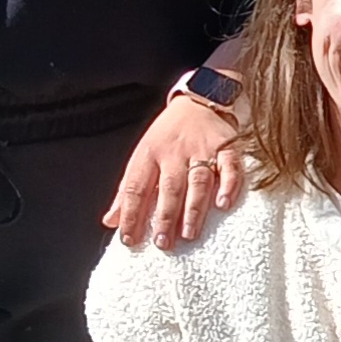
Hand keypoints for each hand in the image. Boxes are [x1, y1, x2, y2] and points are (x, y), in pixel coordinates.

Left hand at [105, 90, 247, 248]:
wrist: (198, 99)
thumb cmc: (168, 135)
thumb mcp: (142, 156)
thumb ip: (127, 190)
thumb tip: (111, 221)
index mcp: (149, 154)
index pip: (136, 187)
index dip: (131, 214)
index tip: (129, 239)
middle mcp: (175, 152)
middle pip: (169, 187)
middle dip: (164, 216)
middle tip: (162, 242)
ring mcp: (202, 149)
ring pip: (198, 180)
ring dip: (193, 208)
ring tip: (189, 233)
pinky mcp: (227, 147)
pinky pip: (230, 167)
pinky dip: (228, 185)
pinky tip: (223, 204)